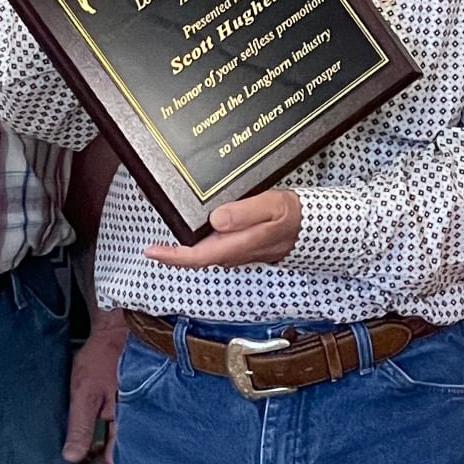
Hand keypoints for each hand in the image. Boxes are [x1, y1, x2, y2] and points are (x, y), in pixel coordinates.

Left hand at [63, 309, 126, 463]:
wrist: (120, 329)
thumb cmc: (103, 356)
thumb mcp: (85, 390)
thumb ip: (81, 426)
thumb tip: (72, 458)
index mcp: (127, 425)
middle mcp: (134, 427)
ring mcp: (133, 421)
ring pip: (119, 457)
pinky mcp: (128, 414)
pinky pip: (118, 443)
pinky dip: (104, 454)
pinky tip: (89, 455)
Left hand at [147, 187, 301, 268]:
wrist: (312, 226)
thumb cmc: (293, 216)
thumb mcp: (272, 206)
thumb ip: (245, 213)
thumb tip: (216, 219)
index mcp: (237, 245)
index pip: (197, 256)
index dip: (172, 256)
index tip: (150, 251)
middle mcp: (234, 252)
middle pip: (196, 257)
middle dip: (173, 252)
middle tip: (151, 245)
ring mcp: (237, 251)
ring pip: (204, 252)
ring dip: (185, 248)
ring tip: (166, 235)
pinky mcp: (241, 245)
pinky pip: (214, 246)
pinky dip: (200, 240)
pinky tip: (196, 227)